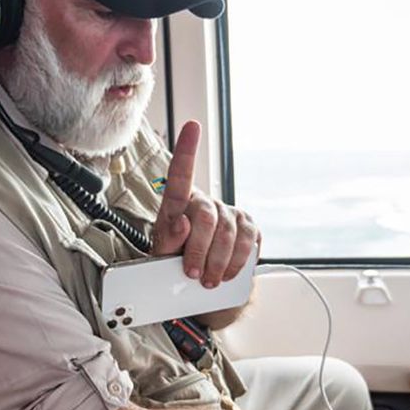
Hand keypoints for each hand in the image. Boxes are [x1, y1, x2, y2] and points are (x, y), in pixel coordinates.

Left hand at [152, 121, 259, 287]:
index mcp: (177, 203)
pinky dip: (238, 261)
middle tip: (194, 274)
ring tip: (209, 280)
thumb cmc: (173, 263)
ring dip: (219, 262)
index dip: (187, 150)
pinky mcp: (248, 226)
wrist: (198, 282)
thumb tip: (182, 223)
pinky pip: (249, 240)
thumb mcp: (159, 255)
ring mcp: (229, 212)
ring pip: (229, 233)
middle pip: (206, 218)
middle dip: (200, 251)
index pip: (181, 175)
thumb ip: (166, 240)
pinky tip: (228, 271)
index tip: (192, 127)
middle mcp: (204, 202)